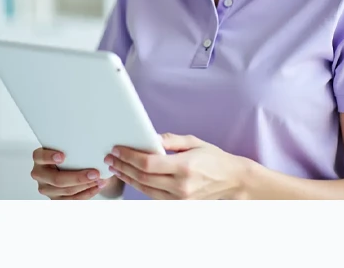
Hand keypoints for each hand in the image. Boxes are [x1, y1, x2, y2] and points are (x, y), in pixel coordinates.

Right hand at [30, 147, 113, 199]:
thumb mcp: (64, 146)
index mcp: (38, 158)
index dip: (49, 157)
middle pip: (57, 179)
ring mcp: (46, 188)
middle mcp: (39, 174)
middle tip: (95, 173)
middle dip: (78, 177)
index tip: (62, 156)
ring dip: (86, 186)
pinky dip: (87, 193)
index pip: (40, 157)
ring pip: (67, 191)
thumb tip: (89, 138)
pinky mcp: (55, 199)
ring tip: (100, 180)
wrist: (66, 165)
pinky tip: (97, 187)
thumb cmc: (67, 153)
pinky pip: (72, 200)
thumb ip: (69, 144)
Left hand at [104, 133, 250, 199]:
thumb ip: (169, 140)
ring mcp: (180, 199)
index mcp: (184, 167)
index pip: (148, 163)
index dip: (129, 157)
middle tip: (110, 157)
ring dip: (128, 178)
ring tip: (116, 167)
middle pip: (142, 178)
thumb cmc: (214, 159)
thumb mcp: (193, 142)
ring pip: (145, 190)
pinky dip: (140, 187)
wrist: (233, 181)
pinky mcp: (180, 206)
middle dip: (123, 166)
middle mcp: (181, 186)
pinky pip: (153, 197)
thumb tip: (148, 137)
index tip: (117, 149)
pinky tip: (131, 178)